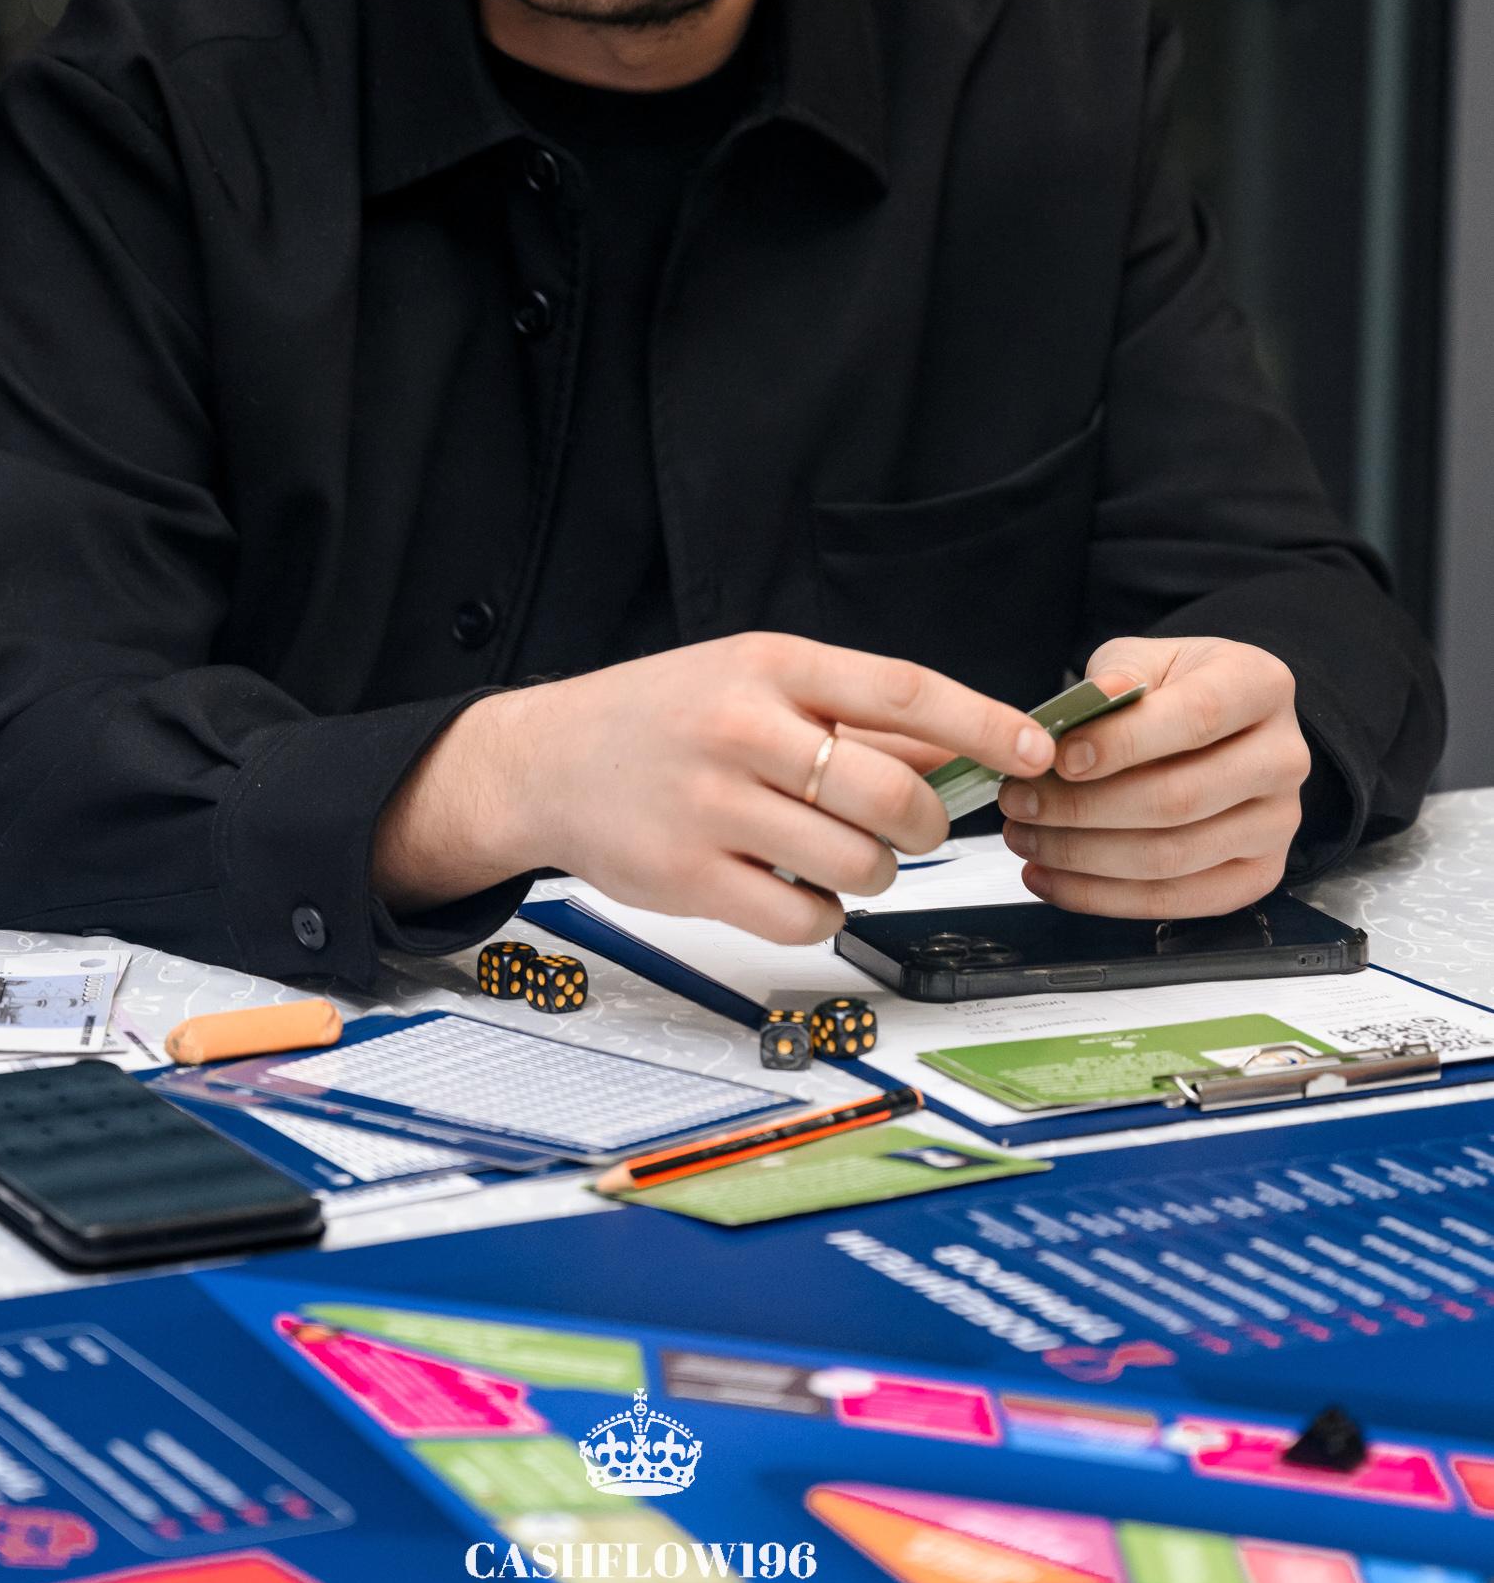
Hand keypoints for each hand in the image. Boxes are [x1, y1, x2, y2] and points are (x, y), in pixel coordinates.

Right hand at [373, 632, 1057, 945]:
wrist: (544, 761)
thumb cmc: (664, 717)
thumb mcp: (755, 681)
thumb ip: (852, 715)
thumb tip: (964, 753)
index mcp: (770, 665)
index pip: (901, 690)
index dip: (981, 722)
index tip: (1037, 748)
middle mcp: (741, 728)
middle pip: (890, 792)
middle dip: (925, 822)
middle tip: (913, 825)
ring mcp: (712, 805)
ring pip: (857, 863)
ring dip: (872, 872)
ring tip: (835, 853)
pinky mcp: (689, 878)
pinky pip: (805, 917)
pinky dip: (822, 913)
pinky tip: (795, 887)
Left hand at [997, 635, 1310, 916]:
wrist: (1222, 727)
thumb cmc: (1176, 688)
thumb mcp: (1145, 659)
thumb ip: (1114, 678)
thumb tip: (1084, 709)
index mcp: (1260, 686)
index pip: (1196, 717)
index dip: (1123, 742)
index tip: (1059, 757)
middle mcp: (1283, 758)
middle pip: (1179, 798)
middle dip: (1083, 807)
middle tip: (1020, 801)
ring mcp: (1276, 824)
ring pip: (1171, 857)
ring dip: (1082, 855)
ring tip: (1024, 837)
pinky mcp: (1258, 875)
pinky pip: (1176, 901)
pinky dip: (1102, 897)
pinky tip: (1052, 877)